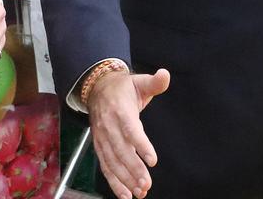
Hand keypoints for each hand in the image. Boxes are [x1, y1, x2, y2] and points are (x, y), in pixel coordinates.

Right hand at [89, 69, 170, 198]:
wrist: (97, 88)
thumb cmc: (123, 88)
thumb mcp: (139, 81)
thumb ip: (154, 82)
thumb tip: (165, 75)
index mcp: (121, 110)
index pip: (130, 129)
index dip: (140, 145)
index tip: (152, 160)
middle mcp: (109, 127)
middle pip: (121, 151)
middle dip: (133, 169)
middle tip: (146, 184)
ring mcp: (102, 139)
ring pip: (112, 162)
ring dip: (125, 179)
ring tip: (139, 192)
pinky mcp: (99, 147)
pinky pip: (105, 167)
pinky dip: (114, 182)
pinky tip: (125, 194)